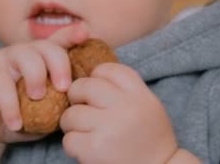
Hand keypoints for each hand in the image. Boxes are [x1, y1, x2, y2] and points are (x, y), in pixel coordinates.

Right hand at [0, 24, 88, 143]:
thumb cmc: (24, 115)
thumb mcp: (48, 109)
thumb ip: (62, 100)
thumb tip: (83, 101)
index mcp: (42, 58)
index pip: (59, 42)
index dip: (72, 35)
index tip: (84, 33)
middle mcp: (24, 53)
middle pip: (46, 47)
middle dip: (59, 64)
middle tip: (64, 88)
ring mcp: (4, 60)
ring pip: (25, 57)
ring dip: (36, 77)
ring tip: (38, 97)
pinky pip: (2, 85)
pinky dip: (11, 107)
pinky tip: (16, 123)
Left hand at [60, 62, 178, 163]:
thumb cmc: (149, 140)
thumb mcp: (148, 106)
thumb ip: (125, 90)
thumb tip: (92, 76)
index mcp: (139, 94)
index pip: (108, 69)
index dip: (96, 77)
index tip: (96, 92)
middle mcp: (125, 107)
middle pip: (84, 87)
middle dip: (77, 98)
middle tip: (83, 112)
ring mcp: (109, 127)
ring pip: (71, 114)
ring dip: (72, 125)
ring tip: (86, 134)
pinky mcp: (95, 149)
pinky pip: (69, 139)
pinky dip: (73, 146)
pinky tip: (87, 150)